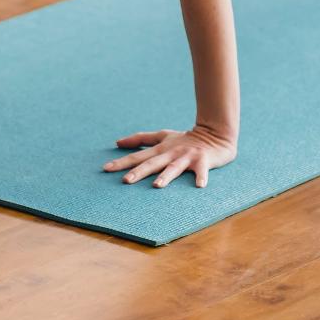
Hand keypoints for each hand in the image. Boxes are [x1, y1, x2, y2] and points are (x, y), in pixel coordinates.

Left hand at [103, 123, 236, 188]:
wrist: (214, 134)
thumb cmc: (185, 138)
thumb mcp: (162, 136)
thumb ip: (140, 138)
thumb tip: (117, 142)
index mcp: (160, 149)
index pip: (138, 156)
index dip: (122, 162)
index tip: (106, 169)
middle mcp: (171, 152)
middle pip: (152, 163)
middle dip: (138, 172)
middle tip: (125, 181)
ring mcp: (187, 156)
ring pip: (174, 168)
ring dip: (166, 176)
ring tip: (156, 185)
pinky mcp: (203, 161)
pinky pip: (202, 171)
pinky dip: (201, 177)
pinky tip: (200, 185)